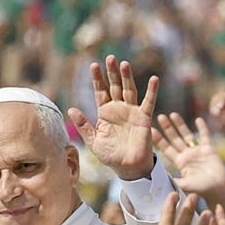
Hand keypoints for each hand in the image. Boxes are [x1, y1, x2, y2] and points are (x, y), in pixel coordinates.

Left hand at [68, 55, 158, 180]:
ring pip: (129, 90)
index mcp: (105, 113)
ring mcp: (132, 111)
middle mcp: (118, 109)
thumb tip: (70, 109)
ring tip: (124, 64)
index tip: (93, 65)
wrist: (127, 167)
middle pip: (115, 86)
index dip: (97, 79)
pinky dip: (152, 91)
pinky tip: (154, 79)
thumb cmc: (110, 155)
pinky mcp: (144, 118)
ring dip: (127, 77)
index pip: (100, 91)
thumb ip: (83, 125)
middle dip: (112, 73)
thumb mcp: (93, 140)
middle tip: (110, 57)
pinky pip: (149, 102)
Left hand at [153, 113, 224, 207]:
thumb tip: (158, 181)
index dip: (159, 140)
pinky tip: (198, 119)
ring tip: (173, 114)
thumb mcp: (184, 184)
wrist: (217, 190)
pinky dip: (202, 128)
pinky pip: (205, 136)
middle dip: (168, 128)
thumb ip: (173, 180)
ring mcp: (197, 151)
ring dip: (180, 125)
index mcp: (179, 162)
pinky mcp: (209, 149)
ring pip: (187, 135)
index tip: (151, 130)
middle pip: (175, 139)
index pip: (166, 149)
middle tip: (160, 117)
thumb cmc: (201, 190)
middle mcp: (187, 155)